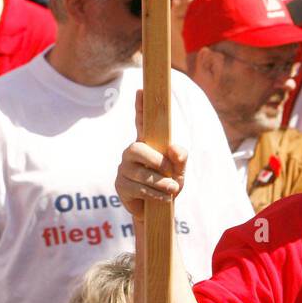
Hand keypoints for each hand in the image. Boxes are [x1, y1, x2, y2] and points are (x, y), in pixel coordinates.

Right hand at [115, 88, 187, 217]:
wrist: (159, 212)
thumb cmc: (168, 185)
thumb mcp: (180, 170)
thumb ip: (180, 158)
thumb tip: (174, 149)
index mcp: (146, 143)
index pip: (141, 121)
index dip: (140, 106)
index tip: (141, 90)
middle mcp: (131, 153)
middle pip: (137, 148)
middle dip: (156, 160)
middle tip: (170, 172)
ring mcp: (124, 169)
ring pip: (140, 172)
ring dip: (160, 182)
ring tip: (172, 189)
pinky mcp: (120, 186)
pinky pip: (137, 187)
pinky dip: (154, 193)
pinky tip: (163, 198)